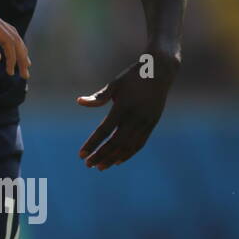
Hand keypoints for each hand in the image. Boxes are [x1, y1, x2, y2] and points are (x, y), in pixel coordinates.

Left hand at [0, 0, 29, 77]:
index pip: (8, 41)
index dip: (12, 58)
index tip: (12, 74)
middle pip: (14, 37)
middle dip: (21, 55)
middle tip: (25, 74)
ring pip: (10, 33)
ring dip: (18, 48)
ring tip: (24, 63)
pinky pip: (2, 30)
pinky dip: (9, 42)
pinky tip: (8, 50)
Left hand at [77, 51, 178, 168]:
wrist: (160, 72)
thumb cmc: (132, 77)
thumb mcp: (114, 84)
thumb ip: (98, 97)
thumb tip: (79, 102)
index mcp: (123, 106)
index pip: (104, 131)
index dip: (92, 144)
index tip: (81, 154)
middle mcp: (135, 117)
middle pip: (115, 142)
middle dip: (101, 155)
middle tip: (87, 164)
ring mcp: (146, 122)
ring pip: (128, 146)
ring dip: (113, 158)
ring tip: (100, 166)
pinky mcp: (152, 124)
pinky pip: (140, 143)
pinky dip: (128, 154)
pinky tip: (118, 161)